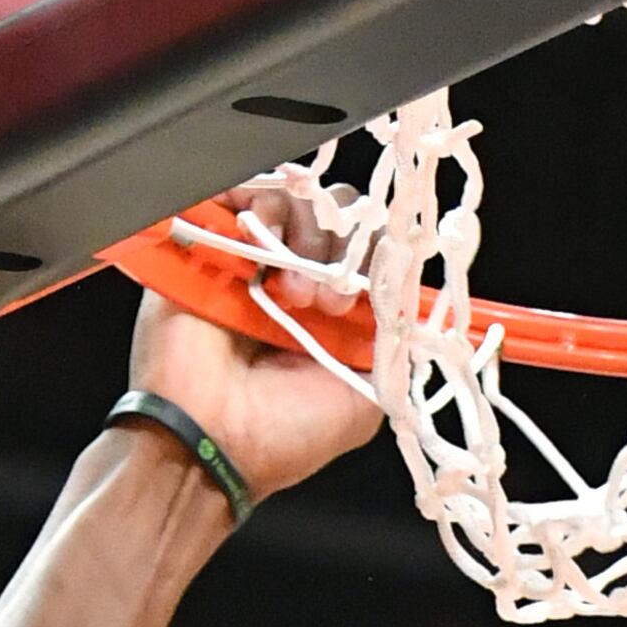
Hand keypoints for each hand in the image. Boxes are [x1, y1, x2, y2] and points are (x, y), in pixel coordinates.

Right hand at [126, 200, 388, 507]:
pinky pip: (240, 187)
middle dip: (346, 247)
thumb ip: (392, 351)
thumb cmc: (283, 435)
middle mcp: (296, 277)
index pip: (370, 249)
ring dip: (306, 236)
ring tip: (293, 296)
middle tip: (332, 304)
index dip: (380, 255)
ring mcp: (254, 256)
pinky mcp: (211, 239)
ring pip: (296, 197)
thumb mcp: (363, 403)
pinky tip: (263, 256)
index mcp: (334, 312)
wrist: (212, 439)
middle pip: (338, 214)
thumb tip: (415, 304)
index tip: (373, 294)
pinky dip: (259, 204)